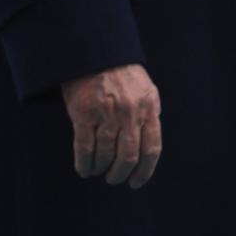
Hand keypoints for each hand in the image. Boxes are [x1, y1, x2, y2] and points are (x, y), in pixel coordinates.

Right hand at [61, 63, 161, 188]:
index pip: (152, 148)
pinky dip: (84, 164)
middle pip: (128, 157)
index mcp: (149, 108)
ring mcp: (107, 115)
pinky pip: (85, 149)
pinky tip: (84, 170)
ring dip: (101, 169)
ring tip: (98, 171)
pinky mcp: (84, 115)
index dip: (145, 170)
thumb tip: (147, 146)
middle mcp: (130, 114)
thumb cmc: (122, 74)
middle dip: (120, 174)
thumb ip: (148, 115)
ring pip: (105, 155)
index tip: (137, 182)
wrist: (96, 53)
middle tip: (114, 179)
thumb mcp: (145, 90)